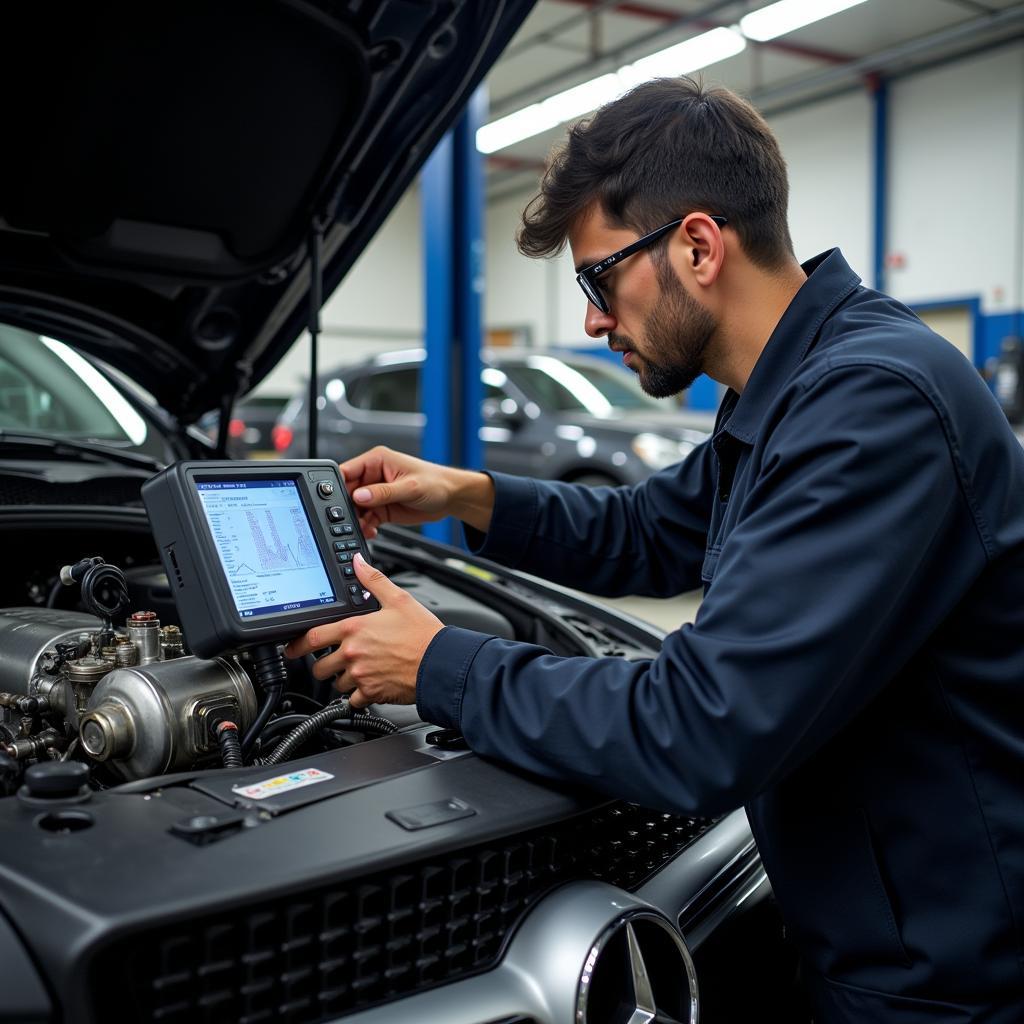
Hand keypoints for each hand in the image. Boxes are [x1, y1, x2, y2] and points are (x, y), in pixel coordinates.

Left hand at [283, 552, 443, 707]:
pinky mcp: (371, 693)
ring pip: (336, 684)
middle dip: (324, 665)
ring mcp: (360, 676)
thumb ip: (373, 581)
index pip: (313, 638)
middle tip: (333, 662)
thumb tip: (357, 562)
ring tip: (358, 671)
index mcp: (354, 629)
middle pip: (319, 667)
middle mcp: (352, 653)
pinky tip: (369, 687)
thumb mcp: (399, 599)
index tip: (291, 649)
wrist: (440, 662)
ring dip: (342, 680)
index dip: (297, 645)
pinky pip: (353, 700)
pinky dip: (358, 696)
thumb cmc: (422, 633)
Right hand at [340, 445, 494, 537]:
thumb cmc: (436, 482)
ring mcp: (377, 493)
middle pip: (347, 492)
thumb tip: (359, 496)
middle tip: (350, 520)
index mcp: (377, 460)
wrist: (452, 498)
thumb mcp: (409, 487)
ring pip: (355, 508)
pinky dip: (366, 526)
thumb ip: (383, 492)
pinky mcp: (382, 508)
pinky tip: (371, 531)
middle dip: (346, 508)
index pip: (347, 470)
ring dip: (356, 520)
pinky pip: (366, 518)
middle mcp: (374, 476)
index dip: (337, 485)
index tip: (333, 501)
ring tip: (363, 528)